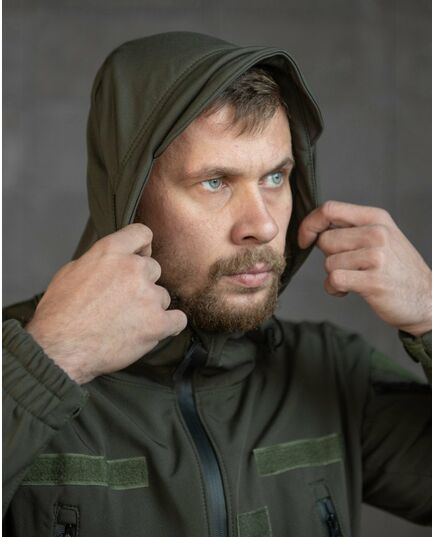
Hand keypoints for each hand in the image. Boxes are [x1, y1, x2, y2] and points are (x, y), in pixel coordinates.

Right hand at [26, 224, 187, 383]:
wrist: (60, 349)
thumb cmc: (60, 314)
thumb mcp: (72, 271)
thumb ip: (100, 260)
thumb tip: (114, 260)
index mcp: (110, 252)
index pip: (142, 233)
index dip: (142, 247)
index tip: (141, 256)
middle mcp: (133, 269)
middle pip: (153, 269)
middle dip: (142, 284)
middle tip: (125, 302)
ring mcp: (148, 295)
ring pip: (162, 296)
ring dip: (151, 307)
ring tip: (128, 323)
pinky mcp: (157, 323)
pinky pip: (178, 319)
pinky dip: (169, 325)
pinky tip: (155, 330)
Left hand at [298, 201, 431, 335]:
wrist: (426, 298)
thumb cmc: (396, 268)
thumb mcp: (380, 237)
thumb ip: (350, 228)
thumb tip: (312, 228)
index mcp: (376, 217)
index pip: (329, 209)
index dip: (309, 224)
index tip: (305, 240)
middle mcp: (377, 233)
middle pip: (325, 240)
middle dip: (329, 257)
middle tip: (348, 267)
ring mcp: (376, 256)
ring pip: (328, 262)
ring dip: (333, 275)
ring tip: (354, 279)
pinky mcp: (373, 281)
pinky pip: (334, 279)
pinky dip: (334, 289)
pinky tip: (348, 291)